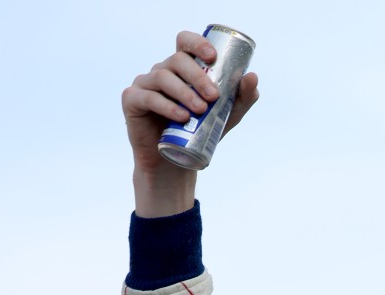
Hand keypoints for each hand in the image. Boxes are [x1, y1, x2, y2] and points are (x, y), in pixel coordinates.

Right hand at [120, 30, 260, 216]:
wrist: (175, 162)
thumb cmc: (200, 132)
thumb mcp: (227, 115)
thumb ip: (242, 97)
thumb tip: (252, 76)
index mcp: (182, 68)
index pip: (185, 42)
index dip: (197, 43)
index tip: (213, 57)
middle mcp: (162, 70)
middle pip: (177, 60)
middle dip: (197, 76)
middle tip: (214, 96)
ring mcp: (145, 84)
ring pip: (163, 77)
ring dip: (184, 92)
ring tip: (200, 110)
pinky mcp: (132, 100)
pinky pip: (148, 97)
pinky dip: (167, 106)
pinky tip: (182, 116)